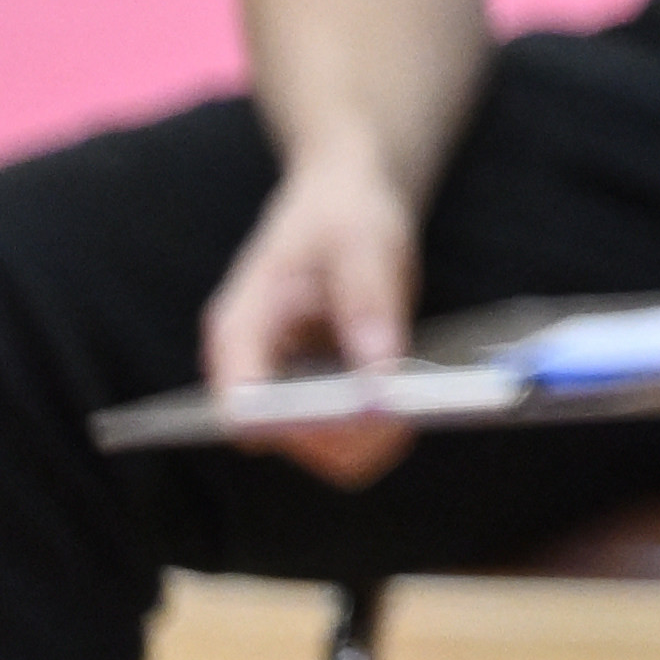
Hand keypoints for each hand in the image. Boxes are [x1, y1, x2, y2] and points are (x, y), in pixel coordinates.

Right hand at [197, 164, 426, 485]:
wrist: (344, 208)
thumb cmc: (344, 215)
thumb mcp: (362, 240)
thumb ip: (367, 301)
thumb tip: (379, 379)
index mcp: (239, 330)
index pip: (244, 406)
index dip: (300, 424)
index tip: (366, 411)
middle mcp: (251, 372)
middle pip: (290, 442)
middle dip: (352, 434)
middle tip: (412, 403)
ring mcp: (284, 390)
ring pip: (327, 451)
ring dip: (377, 436)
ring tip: (419, 394)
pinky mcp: (319, 399)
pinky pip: (352, 438)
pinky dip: (388, 428)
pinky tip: (415, 393)